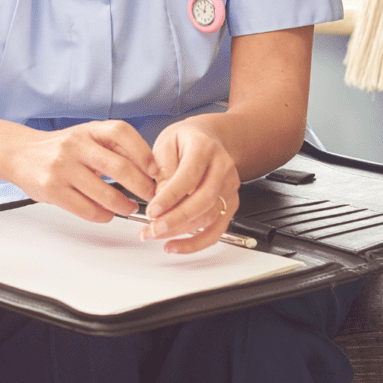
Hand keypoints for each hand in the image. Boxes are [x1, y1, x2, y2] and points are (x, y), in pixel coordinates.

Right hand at [5, 120, 157, 221]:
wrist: (21, 153)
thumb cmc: (60, 148)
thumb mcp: (86, 137)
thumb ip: (111, 149)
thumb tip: (147, 169)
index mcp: (88, 130)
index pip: (122, 132)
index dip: (143, 151)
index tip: (154, 170)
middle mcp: (76, 145)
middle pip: (119, 167)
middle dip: (141, 187)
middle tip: (150, 197)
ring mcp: (63, 167)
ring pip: (105, 193)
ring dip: (123, 206)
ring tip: (128, 208)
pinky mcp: (52, 189)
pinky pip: (86, 209)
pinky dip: (102, 215)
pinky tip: (106, 213)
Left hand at [142, 120, 239, 253]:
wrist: (206, 138)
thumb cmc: (183, 140)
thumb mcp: (165, 143)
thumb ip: (163, 169)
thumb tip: (160, 198)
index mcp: (204, 147)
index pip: (189, 176)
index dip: (170, 197)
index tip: (152, 211)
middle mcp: (222, 167)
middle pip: (203, 200)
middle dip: (176, 220)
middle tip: (152, 229)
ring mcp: (229, 187)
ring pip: (209, 218)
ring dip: (181, 232)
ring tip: (156, 235)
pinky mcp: (230, 203)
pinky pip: (217, 230)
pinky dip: (196, 243)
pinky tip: (176, 245)